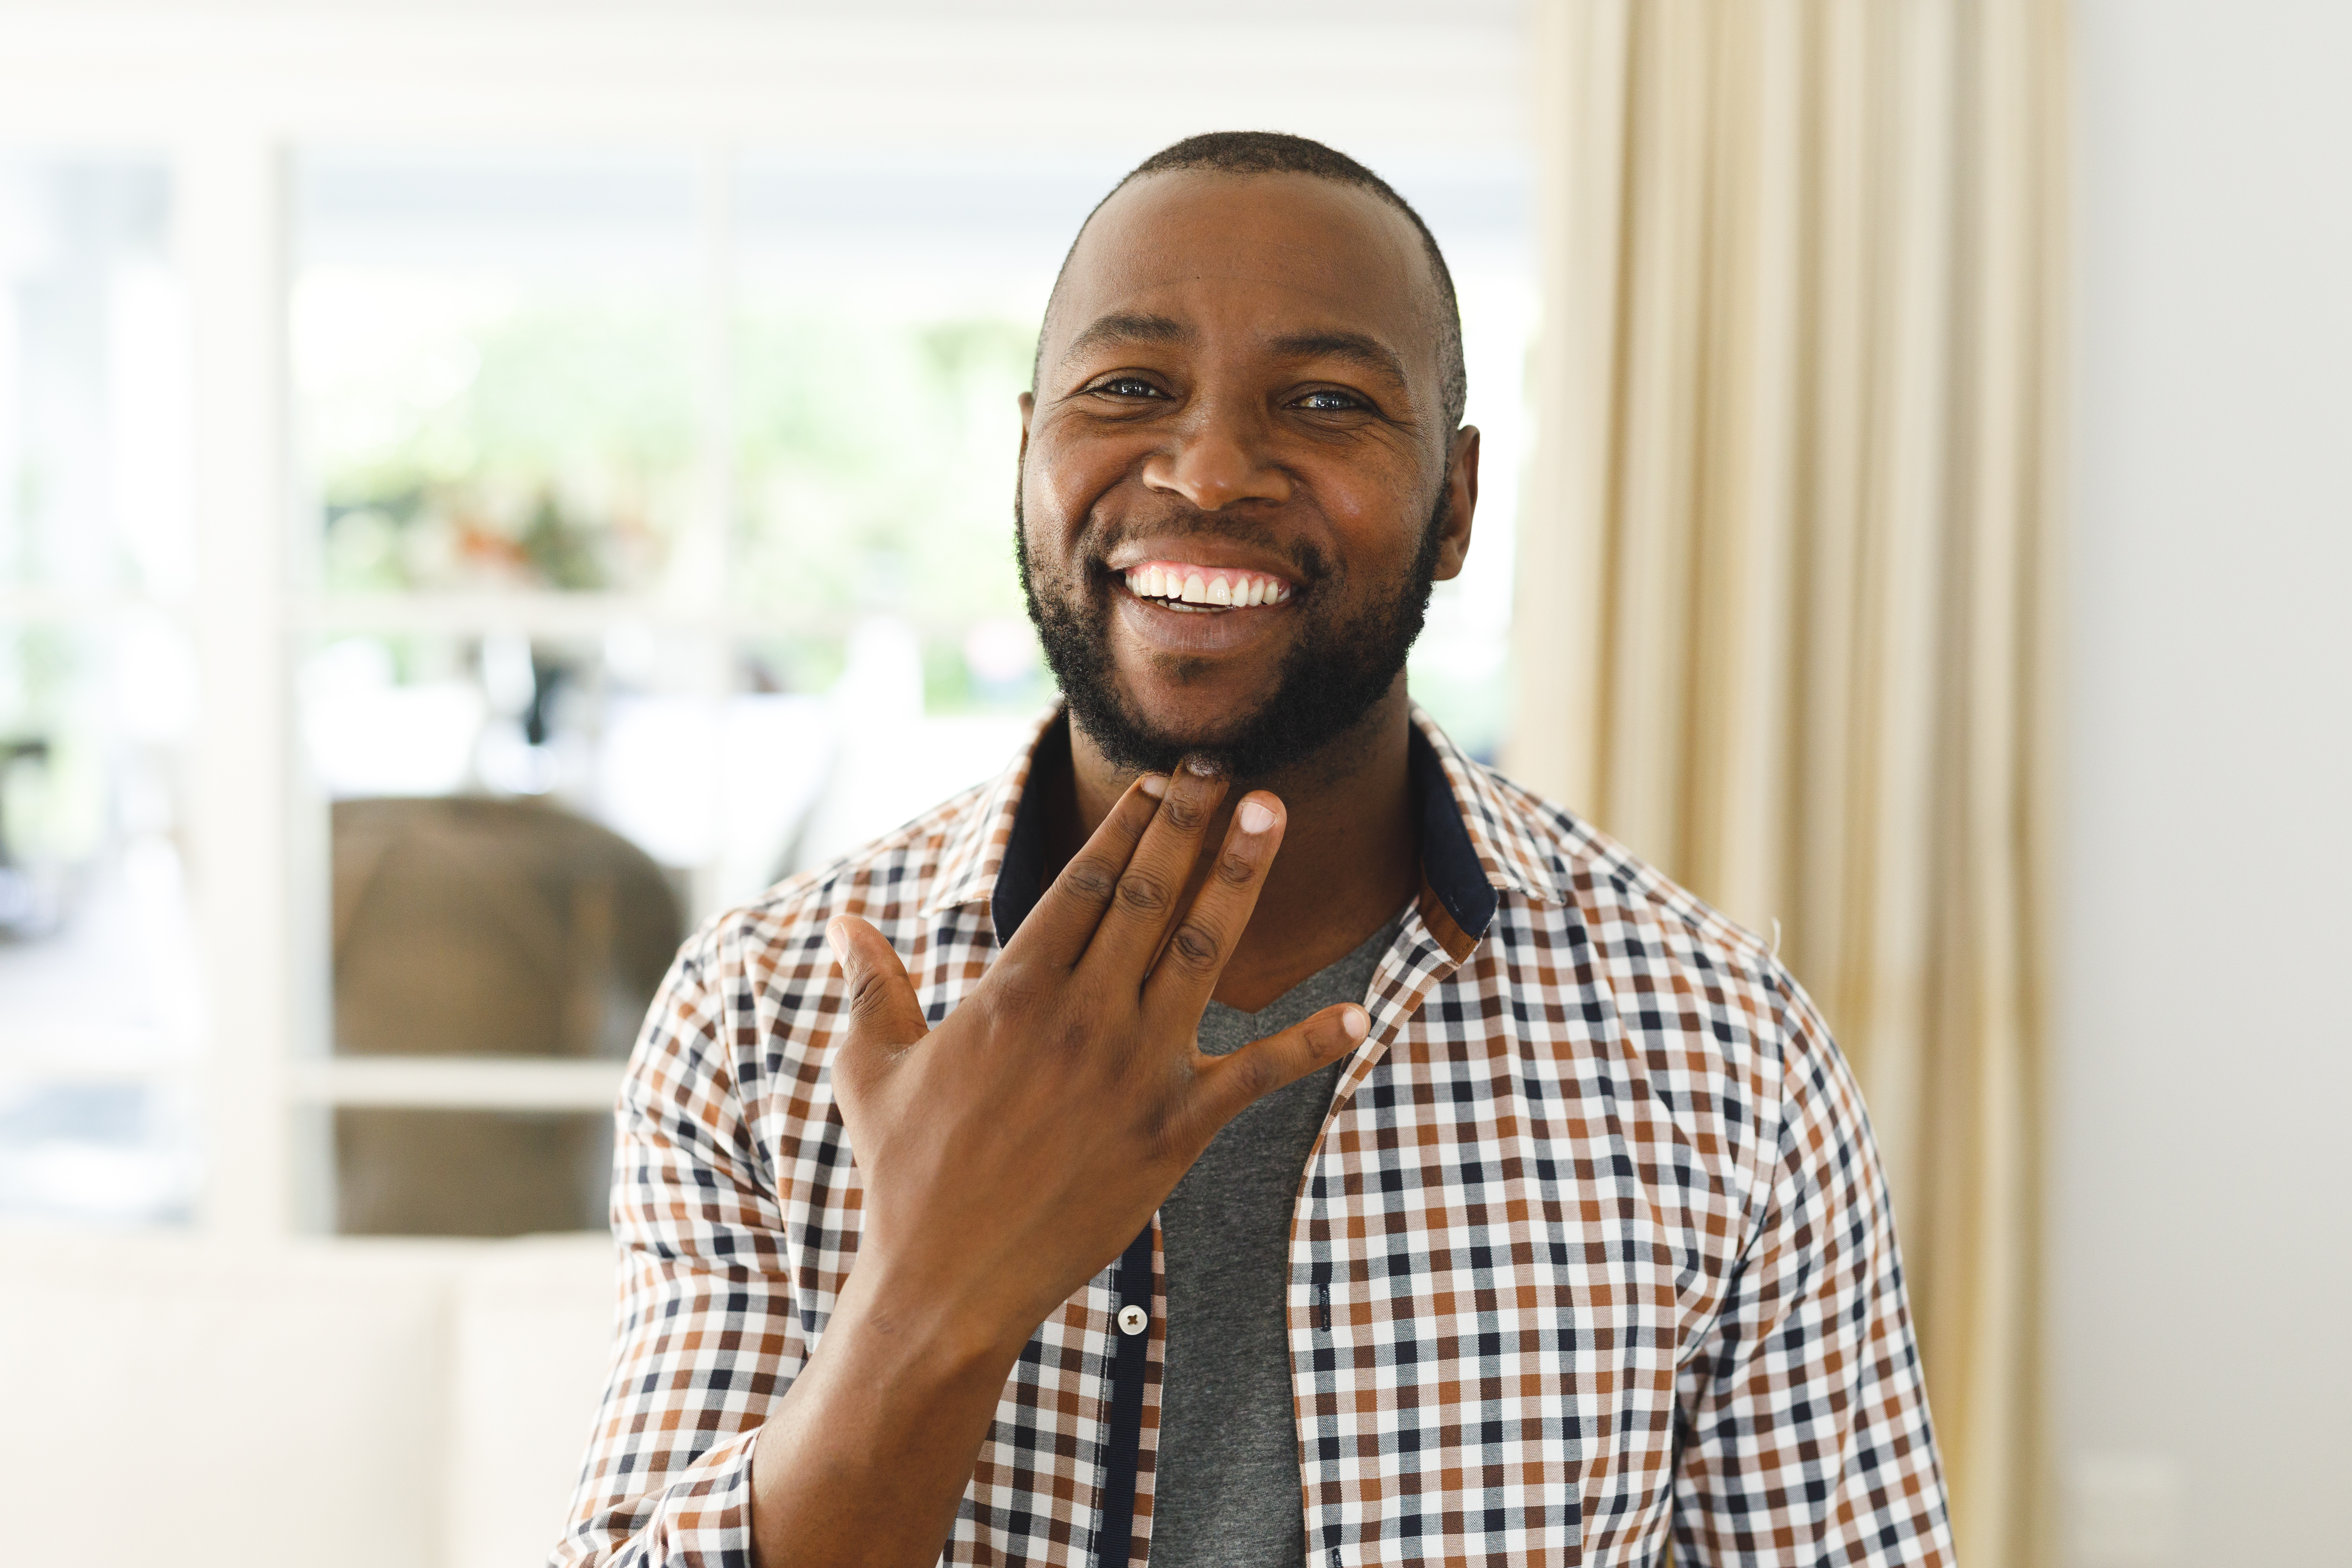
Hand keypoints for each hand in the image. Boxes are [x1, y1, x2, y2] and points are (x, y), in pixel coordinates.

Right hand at [823, 758, 1370, 1359]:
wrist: (945, 1283)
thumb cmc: (904, 1173)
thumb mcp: (869, 1067)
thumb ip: (870, 986)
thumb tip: (845, 923)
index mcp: (1012, 993)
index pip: (1083, 885)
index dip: (1125, 828)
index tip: (1157, 784)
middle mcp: (1080, 1016)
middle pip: (1147, 896)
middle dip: (1189, 824)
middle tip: (1224, 767)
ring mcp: (1133, 1069)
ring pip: (1200, 951)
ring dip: (1240, 879)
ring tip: (1273, 815)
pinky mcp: (1174, 1128)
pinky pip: (1254, 1076)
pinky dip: (1308, 1046)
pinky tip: (1358, 1019)